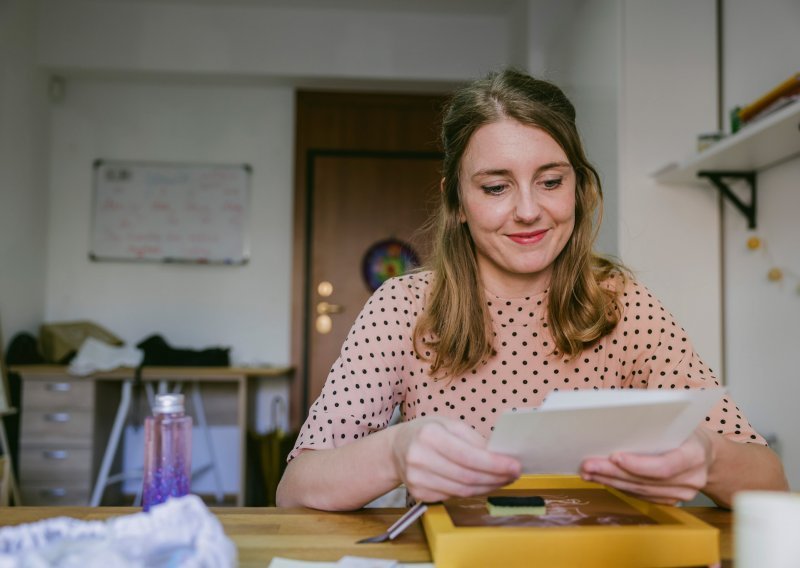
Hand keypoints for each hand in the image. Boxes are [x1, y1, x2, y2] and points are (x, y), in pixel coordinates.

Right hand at [392, 416, 520, 502]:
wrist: (396, 448)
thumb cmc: (427, 432)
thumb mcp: (448, 424)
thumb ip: (473, 439)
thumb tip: (500, 456)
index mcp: (429, 435)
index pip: (468, 455)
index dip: (494, 464)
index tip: (515, 466)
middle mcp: (419, 458)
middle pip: (467, 477)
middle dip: (496, 477)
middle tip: (514, 474)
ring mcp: (417, 479)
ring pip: (462, 491)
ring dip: (487, 487)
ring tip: (502, 479)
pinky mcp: (418, 494)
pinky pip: (453, 496)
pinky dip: (472, 492)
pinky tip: (482, 484)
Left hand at [579, 426, 716, 504]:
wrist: (709, 454)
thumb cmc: (687, 430)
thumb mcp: (678, 420)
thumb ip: (655, 422)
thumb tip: (616, 419)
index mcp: (695, 455)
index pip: (665, 466)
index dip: (638, 465)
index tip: (614, 457)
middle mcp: (691, 478)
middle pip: (646, 481)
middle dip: (613, 473)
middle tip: (587, 465)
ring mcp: (683, 493)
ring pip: (641, 491)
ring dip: (611, 482)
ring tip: (588, 472)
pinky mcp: (672, 500)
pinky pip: (643, 496)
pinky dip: (621, 487)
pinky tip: (603, 479)